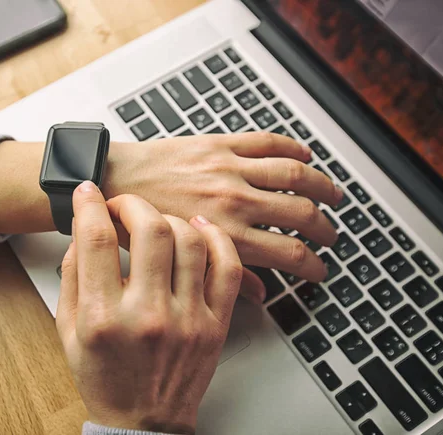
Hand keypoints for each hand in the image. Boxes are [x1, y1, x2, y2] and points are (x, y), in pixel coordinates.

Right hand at [57, 181, 241, 433]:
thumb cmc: (105, 377)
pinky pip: (228, 267)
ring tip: (158, 220)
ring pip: (190, 240)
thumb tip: (84, 229)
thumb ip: (72, 276)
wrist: (142, 423)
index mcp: (103, 318)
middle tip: (124, 205)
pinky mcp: (215, 324)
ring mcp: (188, 319)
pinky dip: (217, 238)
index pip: (96, 240)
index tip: (88, 191)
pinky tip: (200, 228)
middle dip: (133, 203)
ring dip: (171, 218)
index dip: (90, 204)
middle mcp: (148, 315)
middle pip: (149, 230)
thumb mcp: (68, 331)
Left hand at [103, 132, 341, 291]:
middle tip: (330, 236)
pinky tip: (305, 155)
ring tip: (334, 194)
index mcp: (224, 235)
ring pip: (294, 174)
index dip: (312, 266)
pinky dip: (292, 147)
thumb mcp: (175, 264)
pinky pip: (266, 141)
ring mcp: (229, 170)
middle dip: (324, 229)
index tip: (318, 270)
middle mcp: (233, 202)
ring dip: (321, 186)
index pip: (289, 254)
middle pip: (301, 214)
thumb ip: (221, 274)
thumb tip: (258, 292)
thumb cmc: (134, 224)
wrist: (108, 182)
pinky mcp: (218, 144)